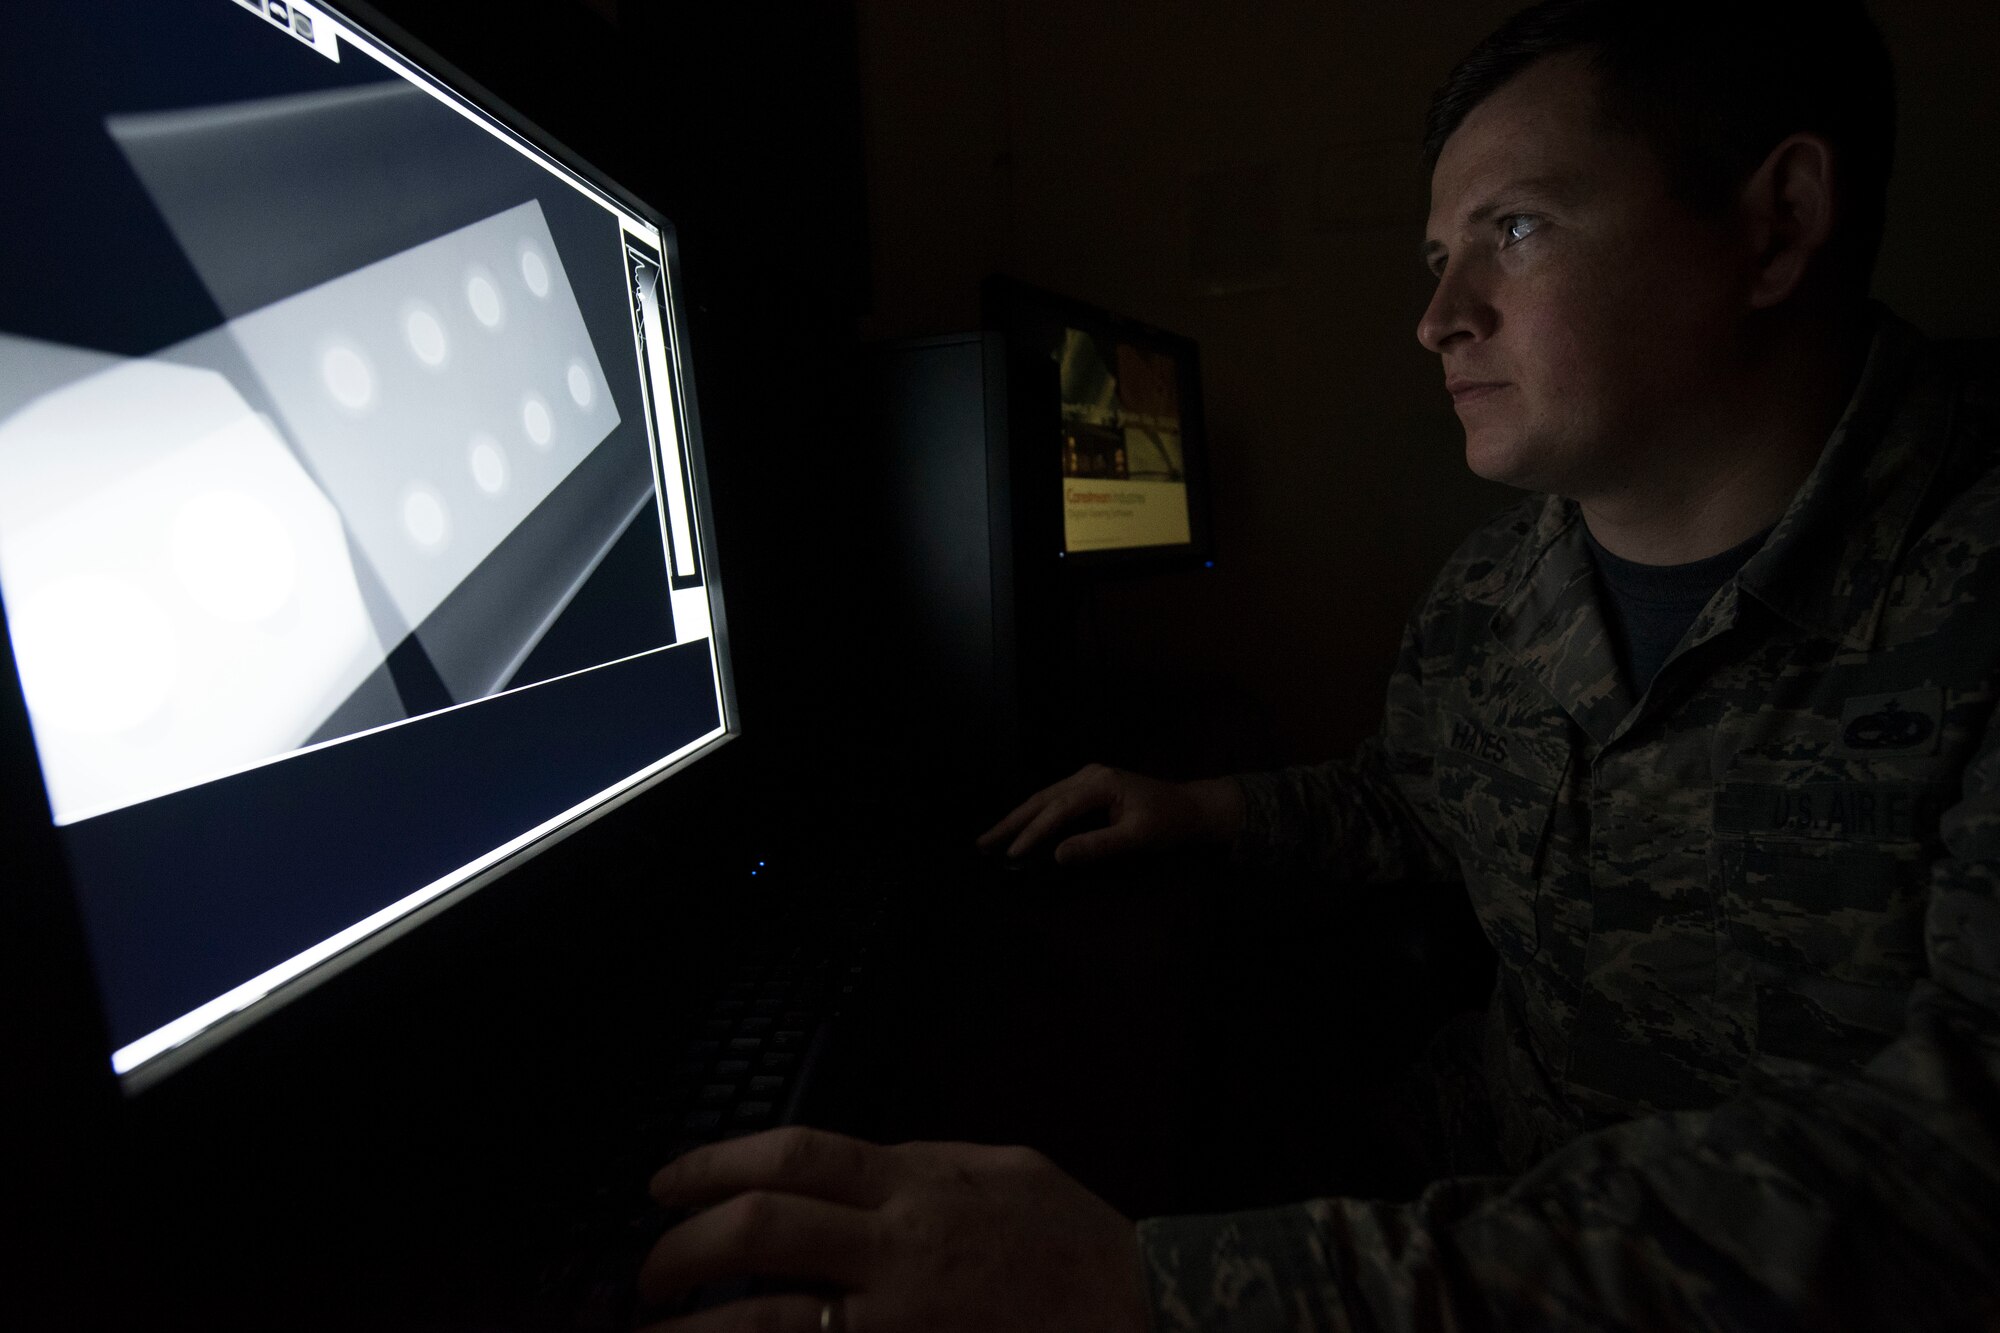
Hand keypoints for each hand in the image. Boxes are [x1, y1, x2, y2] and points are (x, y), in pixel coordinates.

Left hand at [639, 1126, 1148, 1332]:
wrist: (1139, 1309)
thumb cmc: (1072, 1240)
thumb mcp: (999, 1168)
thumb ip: (919, 1165)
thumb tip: (849, 1167)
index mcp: (915, 1183)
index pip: (791, 1156)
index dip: (712, 1164)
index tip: (664, 1185)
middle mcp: (898, 1247)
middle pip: (761, 1229)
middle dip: (685, 1247)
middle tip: (650, 1271)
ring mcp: (901, 1318)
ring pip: (770, 1320)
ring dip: (697, 1330)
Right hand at [975, 763, 1244, 865]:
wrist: (1192, 809)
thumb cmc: (1168, 823)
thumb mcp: (1137, 837)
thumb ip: (1098, 845)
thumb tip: (1057, 855)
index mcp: (1099, 783)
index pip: (1057, 810)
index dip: (1032, 833)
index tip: (1011, 854)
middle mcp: (1088, 776)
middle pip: (1041, 799)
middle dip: (1011, 822)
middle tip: (982, 844)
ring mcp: (1088, 779)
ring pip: (1044, 798)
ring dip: (1018, 818)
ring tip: (992, 838)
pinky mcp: (1090, 787)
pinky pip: (1054, 801)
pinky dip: (1034, 815)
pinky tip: (1021, 828)